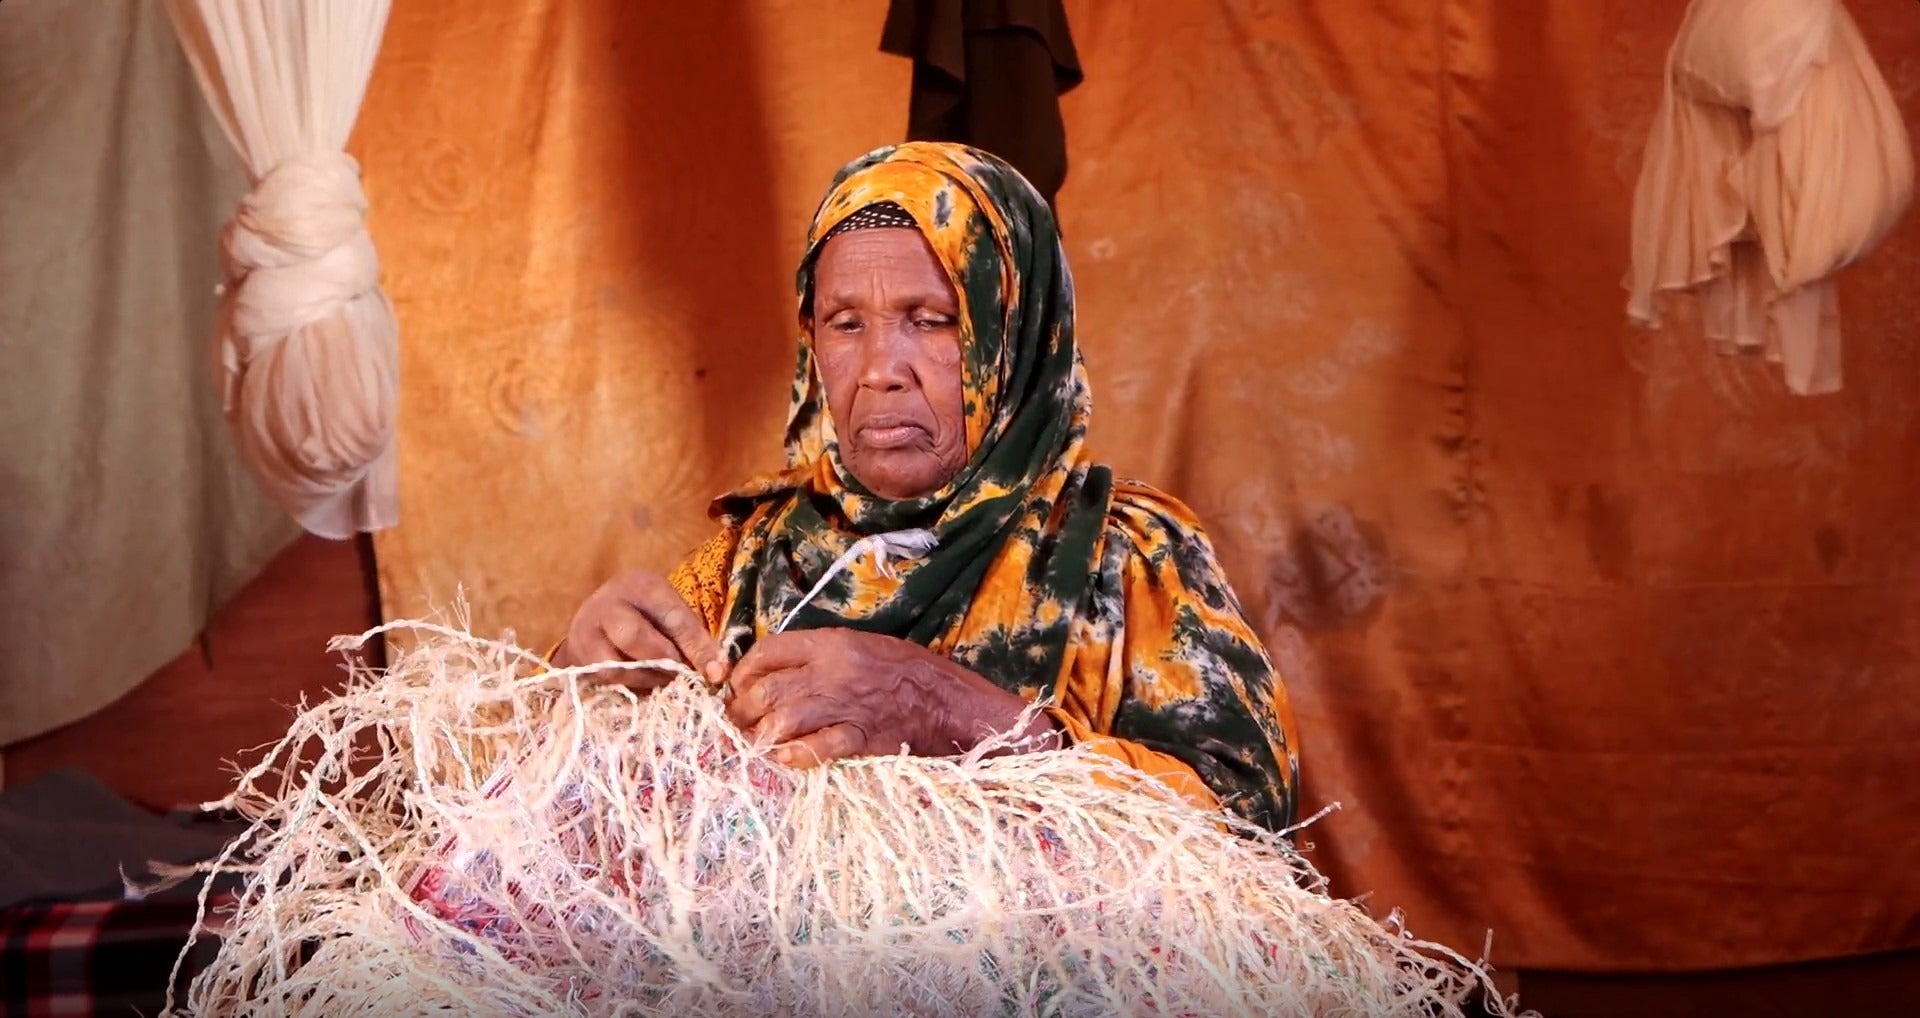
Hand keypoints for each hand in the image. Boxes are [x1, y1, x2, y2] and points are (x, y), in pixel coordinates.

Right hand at [553, 570, 725, 689]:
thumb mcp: (671, 617)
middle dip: (662, 661)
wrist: (597, 621)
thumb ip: (694, 640)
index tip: (716, 673)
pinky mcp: (576, 656)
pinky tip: (640, 682)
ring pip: (614, 664)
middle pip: (634, 636)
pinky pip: (603, 679)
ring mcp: (586, 629)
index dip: (696, 647)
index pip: (672, 616)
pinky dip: (626, 685)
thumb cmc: (646, 618)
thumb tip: (718, 673)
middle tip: (679, 673)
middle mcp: (609, 601)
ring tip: (661, 679)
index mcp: (642, 585)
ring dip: (645, 678)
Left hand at [725, 629, 1058, 768]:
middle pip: (766, 688)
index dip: (743, 670)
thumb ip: (820, 654)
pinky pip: (814, 749)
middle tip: (738, 720)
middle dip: (742, 708)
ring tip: (753, 742)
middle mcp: (833, 672)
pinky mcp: (859, 738)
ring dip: (760, 734)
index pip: (769, 650)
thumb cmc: (906, 671)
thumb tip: (775, 671)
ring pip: (782, 719)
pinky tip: (785, 759)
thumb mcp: (862, 645)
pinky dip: (794, 756)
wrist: (948, 702)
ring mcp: (845, 706)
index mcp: (832, 644)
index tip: (736, 685)